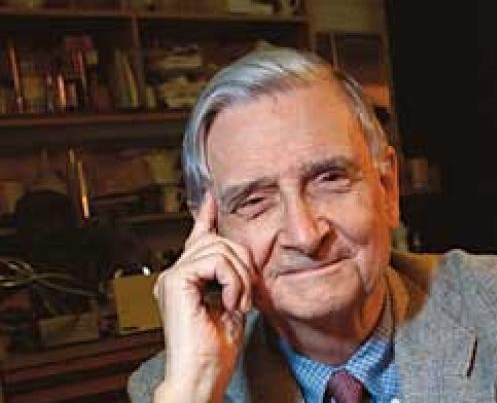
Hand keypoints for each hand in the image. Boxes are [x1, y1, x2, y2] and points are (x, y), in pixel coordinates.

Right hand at [153, 192, 253, 402]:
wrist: (202, 376)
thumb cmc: (216, 352)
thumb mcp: (233, 305)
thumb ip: (233, 278)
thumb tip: (240, 257)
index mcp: (187, 282)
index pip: (198, 240)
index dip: (206, 216)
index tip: (212, 197)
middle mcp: (175, 276)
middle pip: (216, 240)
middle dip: (242, 262)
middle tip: (246, 295)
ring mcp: (172, 278)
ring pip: (219, 248)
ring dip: (240, 276)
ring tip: (240, 302)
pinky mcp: (175, 282)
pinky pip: (215, 261)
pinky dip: (232, 280)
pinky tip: (232, 302)